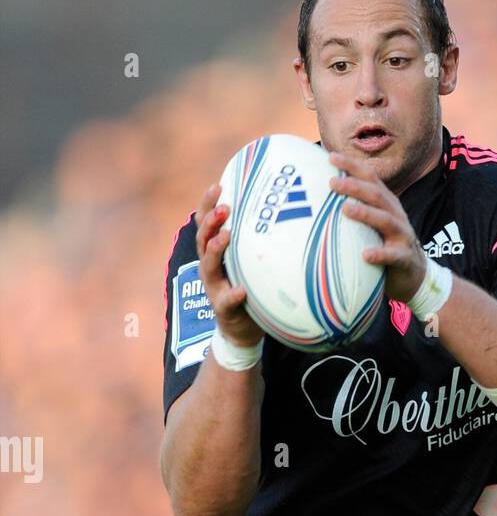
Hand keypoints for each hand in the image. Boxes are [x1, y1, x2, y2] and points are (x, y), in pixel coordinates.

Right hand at [194, 183, 263, 347]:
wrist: (241, 330)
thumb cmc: (248, 288)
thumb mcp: (247, 261)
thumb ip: (253, 240)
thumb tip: (275, 208)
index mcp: (214, 253)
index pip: (206, 223)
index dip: (208, 204)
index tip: (219, 185)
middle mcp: (209, 268)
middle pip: (203, 240)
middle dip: (211, 222)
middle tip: (226, 208)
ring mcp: (214, 288)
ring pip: (208, 266)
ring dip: (216, 249)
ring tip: (226, 237)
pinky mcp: (223, 309)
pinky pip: (226, 301)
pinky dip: (233, 294)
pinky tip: (241, 289)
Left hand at [328, 150, 427, 304]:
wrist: (414, 275)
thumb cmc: (384, 246)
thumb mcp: (371, 225)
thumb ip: (354, 211)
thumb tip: (320, 201)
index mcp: (386, 204)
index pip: (370, 179)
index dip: (352, 166)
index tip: (331, 157)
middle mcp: (396, 215)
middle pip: (376, 195)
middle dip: (355, 186)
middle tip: (332, 182)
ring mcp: (402, 236)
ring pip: (386, 220)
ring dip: (365, 213)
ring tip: (346, 209)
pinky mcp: (405, 257)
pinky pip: (393, 255)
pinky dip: (380, 254)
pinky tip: (365, 255)